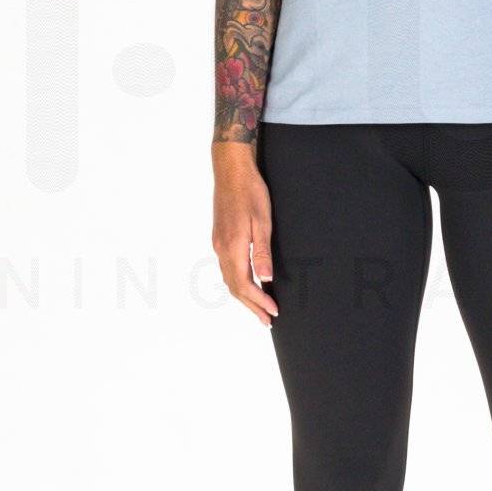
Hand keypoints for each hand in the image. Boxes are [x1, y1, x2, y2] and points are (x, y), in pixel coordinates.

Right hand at [211, 141, 278, 325]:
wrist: (231, 171)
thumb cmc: (250, 192)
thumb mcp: (262, 221)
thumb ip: (262, 251)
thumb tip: (265, 278)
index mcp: (233, 246)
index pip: (244, 284)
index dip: (259, 301)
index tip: (273, 312)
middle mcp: (222, 248)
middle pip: (234, 287)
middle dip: (251, 306)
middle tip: (267, 320)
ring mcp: (218, 243)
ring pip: (229, 279)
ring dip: (244, 296)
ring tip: (258, 307)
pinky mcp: (219, 238)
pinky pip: (227, 268)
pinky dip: (237, 282)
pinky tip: (247, 283)